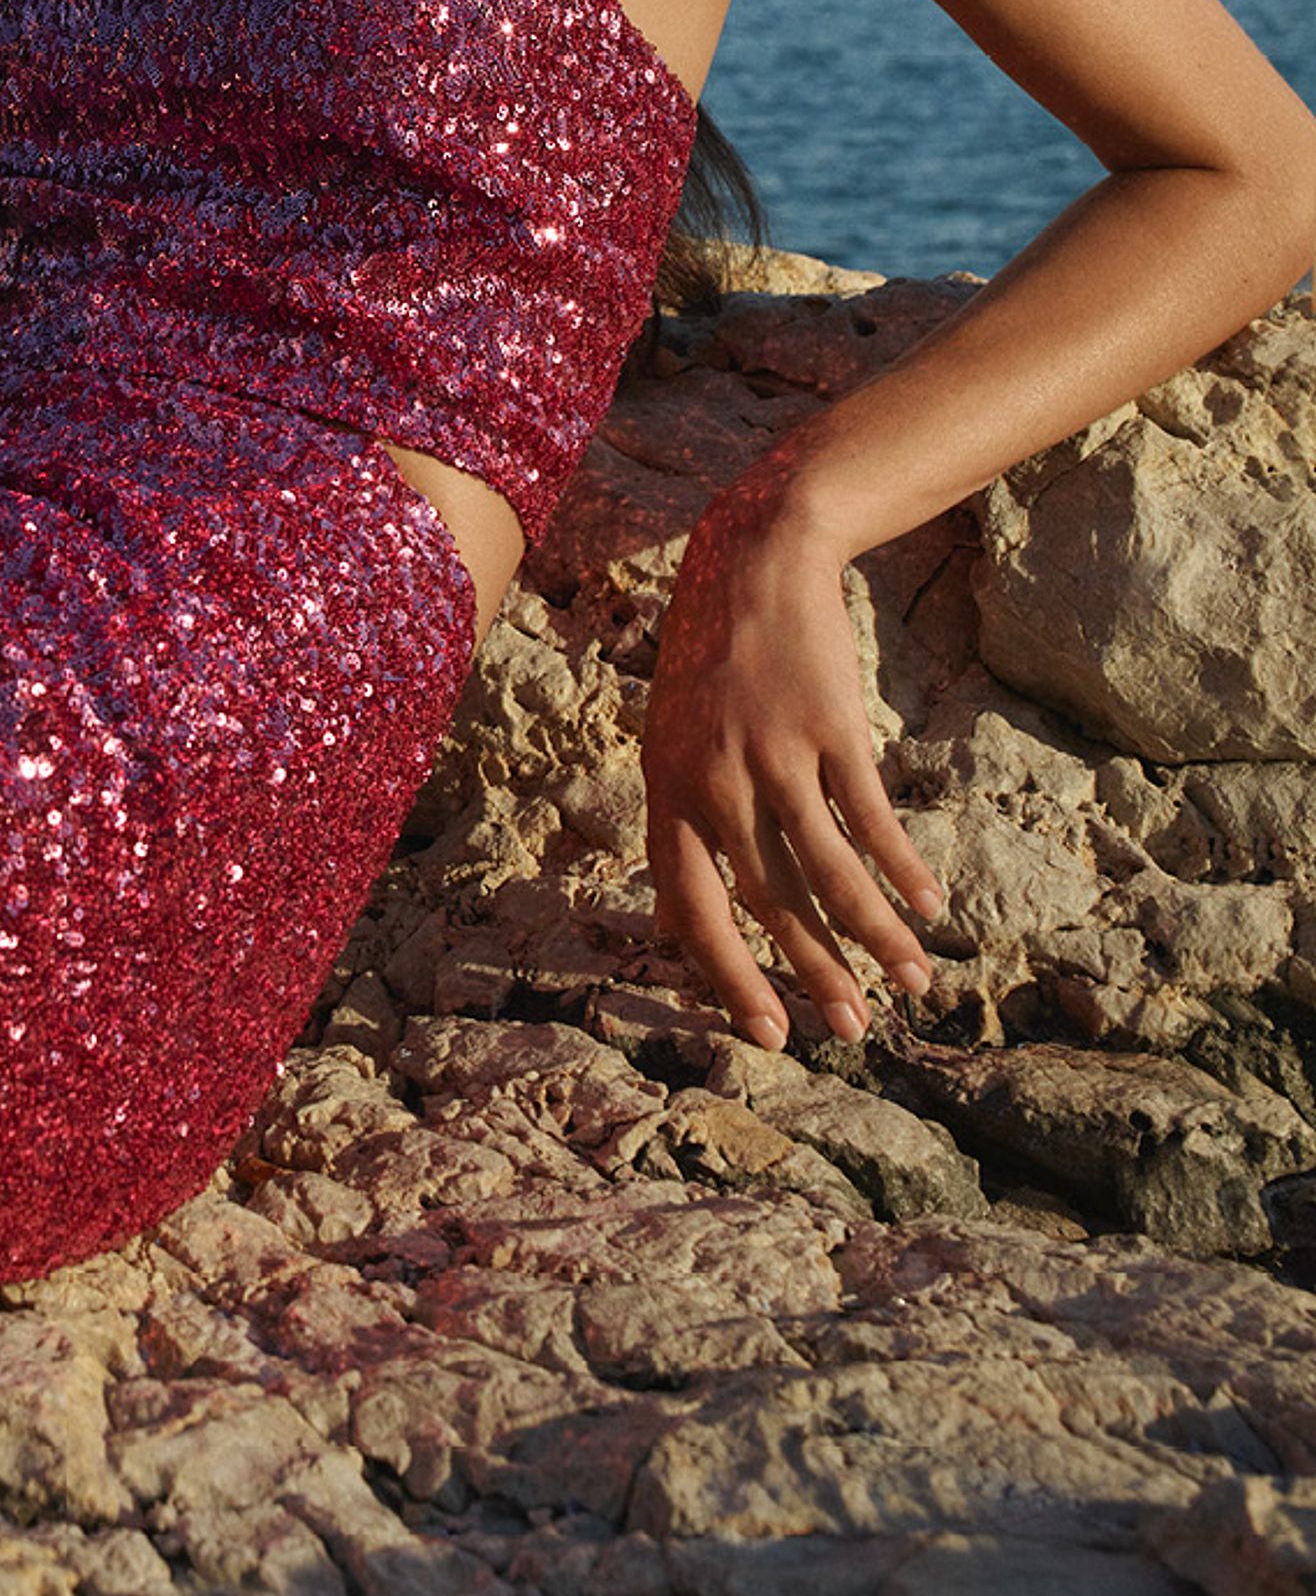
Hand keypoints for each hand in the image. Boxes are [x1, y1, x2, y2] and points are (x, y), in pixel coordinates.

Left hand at [642, 457, 945, 1049]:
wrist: (752, 561)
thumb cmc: (710, 661)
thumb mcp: (670, 739)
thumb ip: (680, 823)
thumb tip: (678, 919)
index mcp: (667, 790)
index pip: (691, 907)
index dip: (730, 976)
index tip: (770, 1034)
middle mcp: (713, 779)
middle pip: (768, 901)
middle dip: (816, 974)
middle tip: (854, 1032)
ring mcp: (772, 753)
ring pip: (829, 870)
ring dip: (876, 936)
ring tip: (913, 982)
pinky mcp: (829, 727)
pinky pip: (870, 817)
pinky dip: (901, 868)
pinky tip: (928, 906)